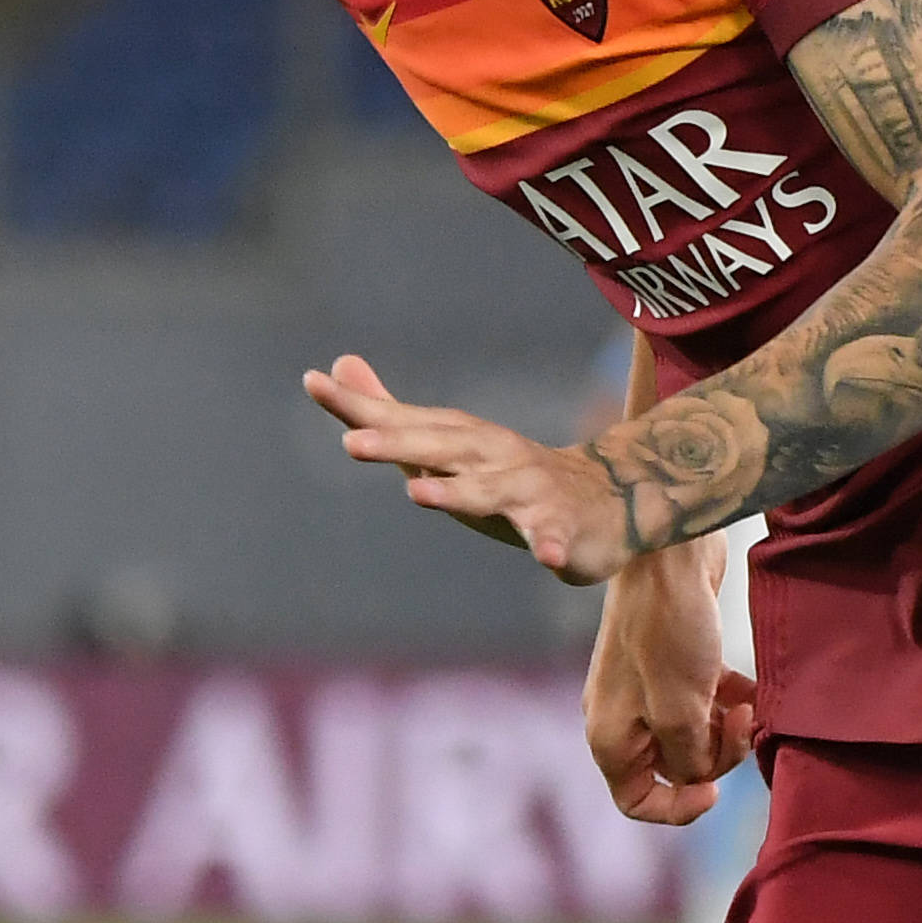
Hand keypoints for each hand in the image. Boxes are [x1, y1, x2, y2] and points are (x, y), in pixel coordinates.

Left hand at [302, 353, 624, 580]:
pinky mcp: (561, 527)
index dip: (360, 407)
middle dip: (398, 445)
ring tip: (418, 493)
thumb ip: (388, 413)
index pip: (403, 421)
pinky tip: (546, 557)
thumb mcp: (444, 446)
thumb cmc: (510, 477)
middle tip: (351, 442)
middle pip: (441, 448)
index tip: (314, 384)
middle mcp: (493, 456)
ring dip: (457, 492)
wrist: (608, 498)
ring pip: (491, 491)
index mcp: (462, 439)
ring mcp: (529, 490)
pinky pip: (555, 536)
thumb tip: (335, 365)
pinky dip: (552, 544)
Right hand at [583, 538, 758, 824]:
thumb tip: (700, 772)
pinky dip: (732, 701)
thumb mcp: (680, 710)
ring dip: (729, 728)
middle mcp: (627, 715)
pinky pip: (707, 700)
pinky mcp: (678, 659)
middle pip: (675, 766)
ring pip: (697, 733)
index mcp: (612, 736)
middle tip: (742, 723)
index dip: (677, 808)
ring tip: (751, 704)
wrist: (670, 552)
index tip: (716, 790)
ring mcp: (651, 686)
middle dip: (716, 755)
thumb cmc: (667, 630)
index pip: (635, 800)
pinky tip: (756, 690)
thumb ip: (690, 756)